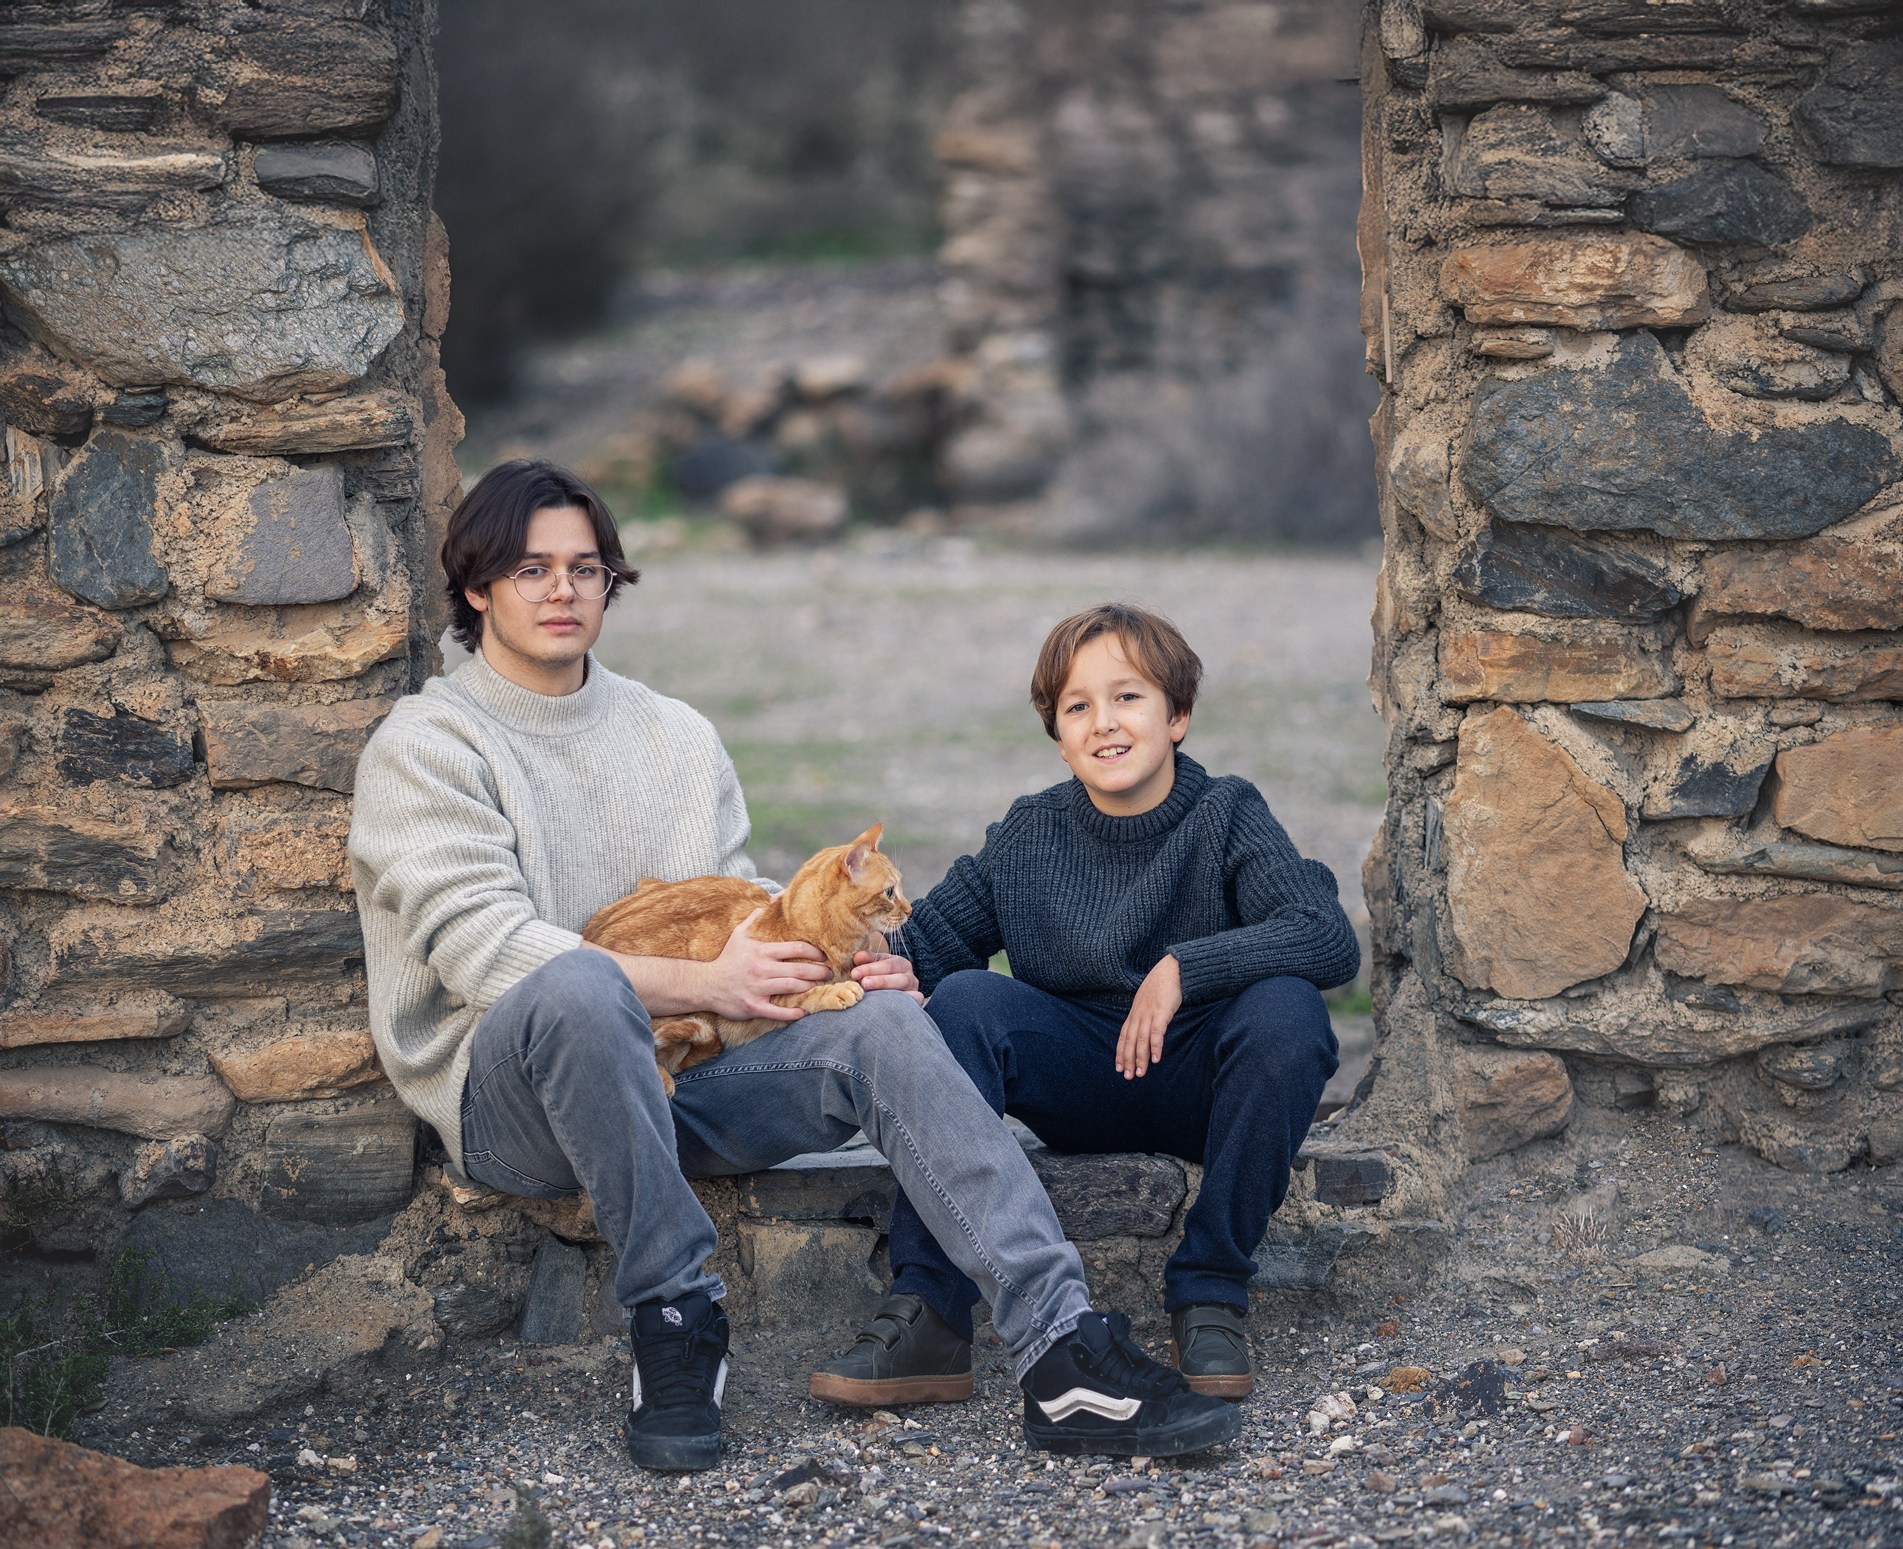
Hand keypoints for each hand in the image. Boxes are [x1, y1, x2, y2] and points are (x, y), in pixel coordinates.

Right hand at [704, 909, 830, 1021]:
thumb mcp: (739, 934)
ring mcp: (757, 989)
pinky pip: (777, 1012)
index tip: (824, 955)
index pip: (796, 949)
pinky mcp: (753, 1007)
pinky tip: (803, 1012)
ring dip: (810, 987)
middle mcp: (761, 969)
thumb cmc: (727, 959)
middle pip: (799, 969)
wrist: (706, 984)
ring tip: (820, 986)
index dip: (814, 952)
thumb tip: (772, 902)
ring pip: (792, 988)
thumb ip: (756, 919)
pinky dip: (792, 1013)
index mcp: (762, 951)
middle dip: (819, 971)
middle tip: (829, 972)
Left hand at [851, 951, 923, 1004]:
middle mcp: (909, 977)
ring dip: (888, 996)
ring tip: (872, 998)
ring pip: (906, 994)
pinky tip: (886, 1009)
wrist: (891, 992)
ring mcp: (913, 992)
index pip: (888, 964)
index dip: (871, 968)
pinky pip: (911, 1006)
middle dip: (880, 981)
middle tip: (864, 984)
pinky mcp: (914, 1005)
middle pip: (899, 979)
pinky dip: (902, 1007)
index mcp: (900, 964)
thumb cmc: (878, 976)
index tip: (854, 973)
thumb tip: (858, 957)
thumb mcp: (874, 964)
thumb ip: (867, 960)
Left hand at [1116, 955, 1182, 1079]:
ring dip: (1140, 1057)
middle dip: (1128, 1059)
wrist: (1173, 968)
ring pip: (1141, 1039)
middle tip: (1127, 1076)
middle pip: (1130, 1040)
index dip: (1121, 1051)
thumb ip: (1146, 1014)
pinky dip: (1155, 1046)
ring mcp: (1149, 1012)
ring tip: (1140, 1073)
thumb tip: (1147, 1027)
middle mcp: (1139, 1013)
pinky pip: (1157, 1031)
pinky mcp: (1162, 1011)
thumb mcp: (1150, 1000)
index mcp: (1135, 1011)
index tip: (1118, 1066)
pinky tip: (1155, 1059)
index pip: (1124, 1035)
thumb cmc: (1163, 984)